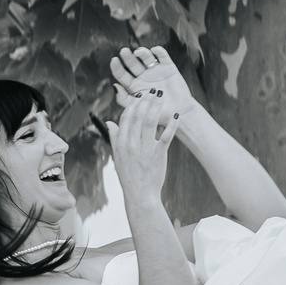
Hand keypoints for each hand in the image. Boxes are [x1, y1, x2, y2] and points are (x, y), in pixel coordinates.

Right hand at [106, 91, 178, 208]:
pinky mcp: (158, 154)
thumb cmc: (128, 175)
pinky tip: (175, 116)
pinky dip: (171, 124)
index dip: (133, 104)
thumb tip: (110, 122)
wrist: (140, 194)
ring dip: (157, 107)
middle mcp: (132, 144)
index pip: (126, 117)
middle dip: (146, 100)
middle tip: (153, 90)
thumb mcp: (117, 156)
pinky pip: (166, 135)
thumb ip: (114, 138)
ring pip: (150, 121)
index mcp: (121, 143)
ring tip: (162, 97)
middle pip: (138, 115)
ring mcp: (145, 149)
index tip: (140, 96)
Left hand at [110, 45, 200, 120]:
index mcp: (134, 86)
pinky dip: (158, 51)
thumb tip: (115, 85)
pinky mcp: (168, 67)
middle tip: (124, 52)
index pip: (122, 74)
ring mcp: (155, 71)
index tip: (114, 60)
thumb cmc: (159, 115)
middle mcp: (143, 76)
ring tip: (138, 52)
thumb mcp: (138, 110)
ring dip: (141, 53)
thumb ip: (124, 99)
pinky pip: (162, 56)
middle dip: (127, 57)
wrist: (180, 115)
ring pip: (146, 57)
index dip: (117, 67)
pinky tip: (154, 50)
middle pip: (132, 63)